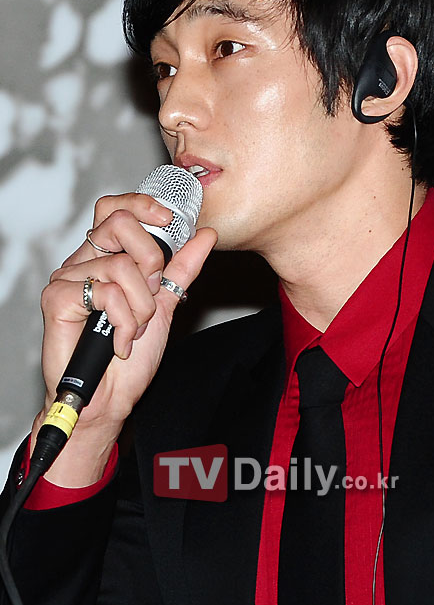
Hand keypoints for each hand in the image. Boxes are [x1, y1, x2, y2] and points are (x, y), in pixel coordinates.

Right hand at [31, 191, 216, 485]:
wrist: (110, 399)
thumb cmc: (131, 357)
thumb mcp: (166, 305)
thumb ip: (183, 268)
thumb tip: (205, 234)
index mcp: (107, 257)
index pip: (117, 209)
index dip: (143, 205)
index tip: (168, 218)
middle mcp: (85, 262)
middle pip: (119, 223)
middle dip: (152, 259)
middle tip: (153, 292)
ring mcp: (68, 278)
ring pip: (122, 266)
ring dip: (142, 307)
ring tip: (134, 329)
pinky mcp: (57, 298)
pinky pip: (107, 293)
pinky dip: (125, 323)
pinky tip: (119, 342)